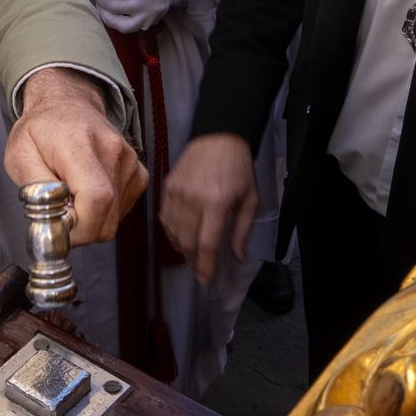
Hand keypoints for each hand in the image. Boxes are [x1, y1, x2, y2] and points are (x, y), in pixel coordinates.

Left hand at [5, 68, 144, 246]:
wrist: (67, 103)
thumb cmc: (40, 130)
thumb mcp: (19, 155)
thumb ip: (35, 188)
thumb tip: (54, 220)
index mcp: (80, 145)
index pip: (96, 198)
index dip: (79, 227)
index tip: (59, 229)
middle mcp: (112, 151)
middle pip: (108, 218)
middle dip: (81, 229)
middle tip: (59, 213)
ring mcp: (130, 162)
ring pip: (114, 219)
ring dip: (90, 219)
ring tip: (71, 194)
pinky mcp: (138, 172)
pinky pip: (122, 210)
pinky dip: (103, 211)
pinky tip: (86, 191)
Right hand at [160, 132, 258, 284]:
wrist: (218, 135)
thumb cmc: (239, 168)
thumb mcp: (251, 199)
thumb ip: (243, 230)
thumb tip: (238, 257)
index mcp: (217, 202)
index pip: (206, 242)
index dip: (205, 265)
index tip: (206, 280)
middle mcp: (193, 199)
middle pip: (186, 241)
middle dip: (193, 260)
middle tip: (201, 270)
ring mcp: (176, 192)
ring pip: (172, 232)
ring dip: (181, 248)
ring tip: (192, 255)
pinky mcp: (167, 187)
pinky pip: (164, 218)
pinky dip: (171, 232)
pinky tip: (181, 236)